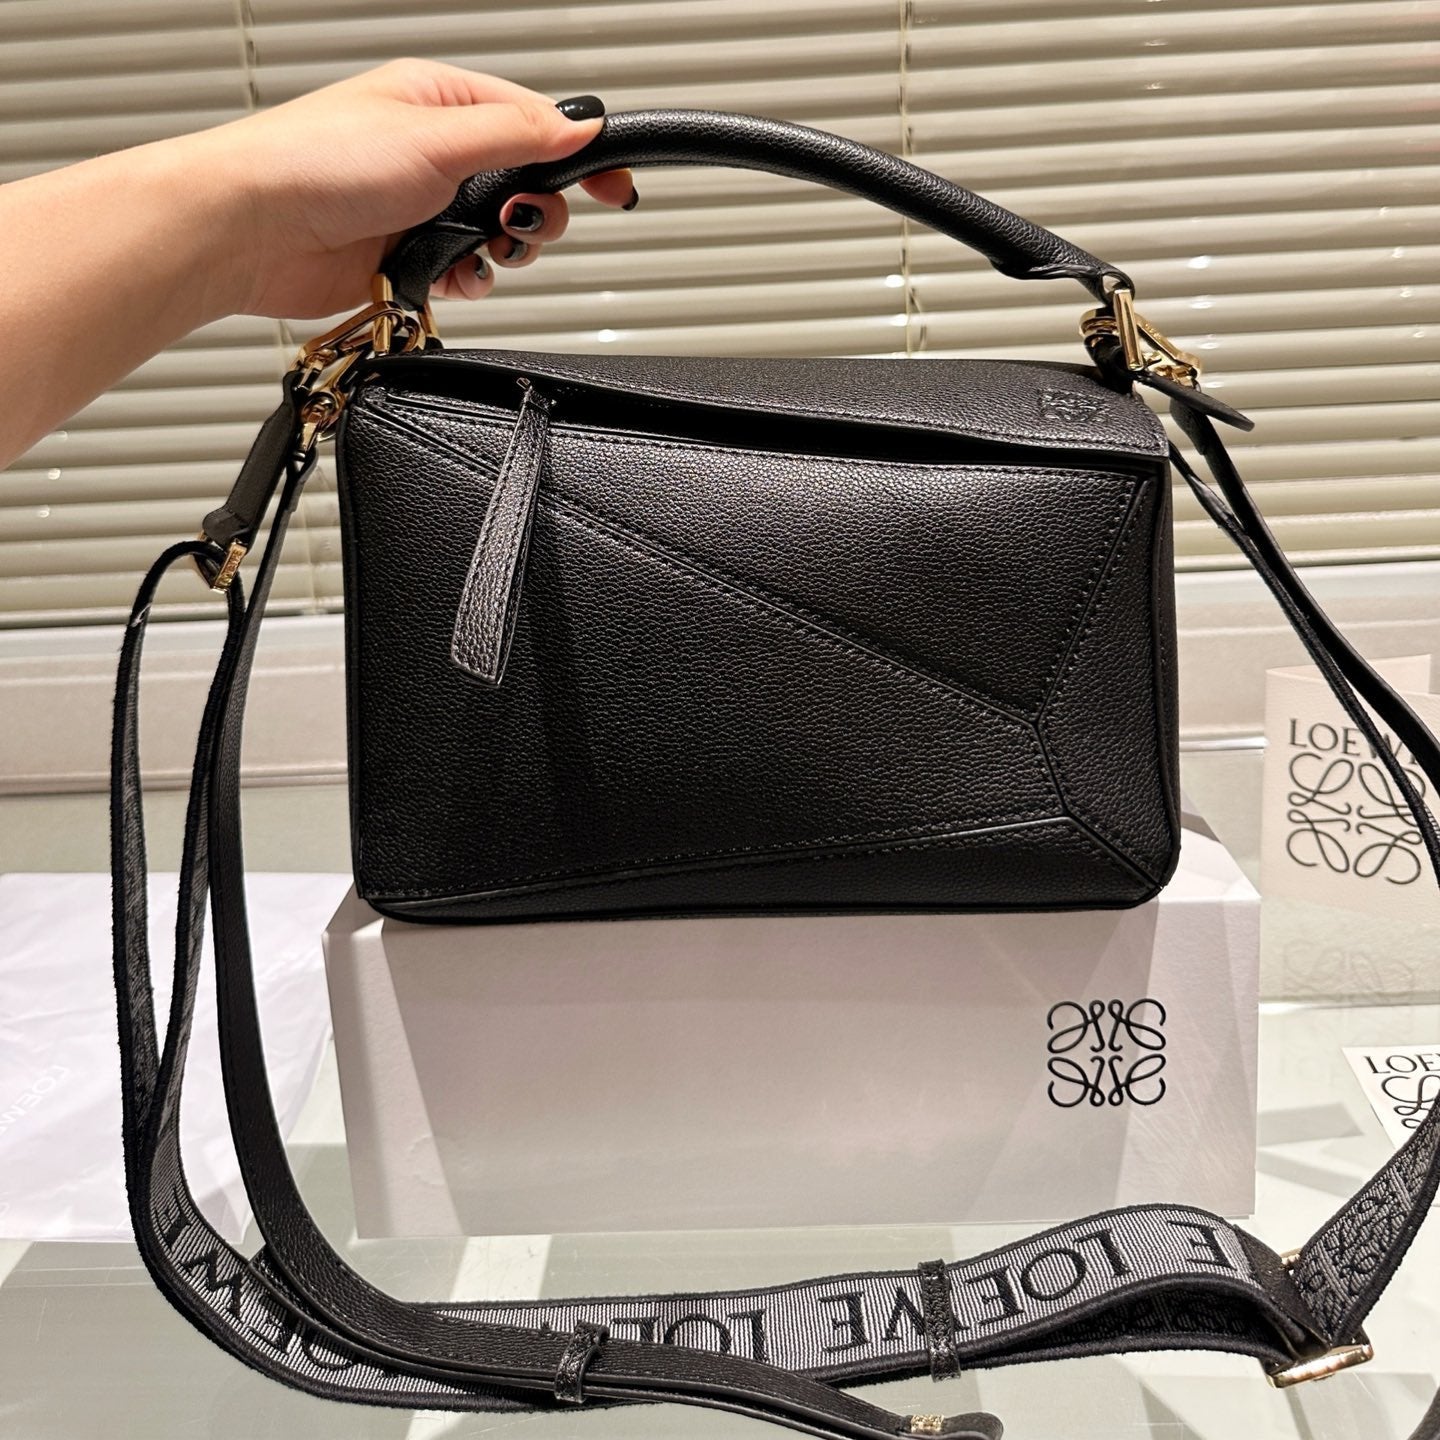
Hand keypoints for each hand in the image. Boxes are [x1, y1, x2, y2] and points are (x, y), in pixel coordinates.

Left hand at [177, 59, 634, 318]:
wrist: (252, 231)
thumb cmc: (314, 163)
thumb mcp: (435, 138)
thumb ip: (517, 135)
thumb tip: (580, 128)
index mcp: (440, 101)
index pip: (534, 122)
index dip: (578, 154)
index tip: (615, 183)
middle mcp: (433, 152)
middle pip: (524, 186)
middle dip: (534, 213)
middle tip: (519, 226)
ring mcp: (421, 207)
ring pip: (499, 237)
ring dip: (501, 252)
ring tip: (479, 251)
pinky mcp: (408, 257)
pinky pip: (467, 274)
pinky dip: (470, 281)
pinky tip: (452, 277)